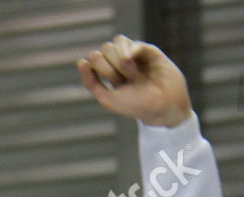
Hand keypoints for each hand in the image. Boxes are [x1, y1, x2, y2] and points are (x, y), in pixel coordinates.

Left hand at [77, 35, 192, 127]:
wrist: (162, 106)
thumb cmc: (135, 105)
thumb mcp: (107, 99)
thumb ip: (90, 82)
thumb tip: (81, 61)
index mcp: (109, 73)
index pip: (93, 59)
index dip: (98, 69)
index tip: (110, 83)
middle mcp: (121, 62)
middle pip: (103, 50)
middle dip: (108, 67)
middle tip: (122, 80)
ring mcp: (134, 54)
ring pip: (114, 43)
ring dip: (118, 59)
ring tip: (131, 74)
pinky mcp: (148, 50)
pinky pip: (130, 43)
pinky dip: (128, 53)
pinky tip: (131, 64)